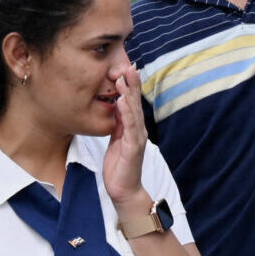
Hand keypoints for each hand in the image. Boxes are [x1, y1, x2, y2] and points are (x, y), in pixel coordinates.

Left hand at [101, 64, 149, 206]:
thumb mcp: (116, 140)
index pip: (132, 103)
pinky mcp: (133, 148)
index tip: (126, 68)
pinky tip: (122, 102)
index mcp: (133, 128)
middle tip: (128, 65)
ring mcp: (137, 138)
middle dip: (132, 84)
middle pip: (135, 103)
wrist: (125, 190)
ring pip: (133, 112)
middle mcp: (138, 130)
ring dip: (129, 94)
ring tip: (123, 79)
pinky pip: (129, 128)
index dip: (130, 86)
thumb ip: (118, 124)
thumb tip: (116, 106)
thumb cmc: (120, 166)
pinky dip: (126, 113)